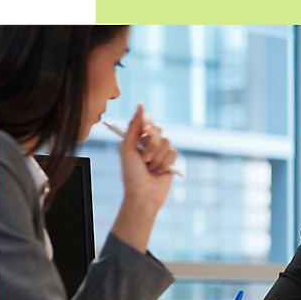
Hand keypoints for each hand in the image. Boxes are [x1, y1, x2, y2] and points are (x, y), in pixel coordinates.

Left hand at [110, 103, 177, 251]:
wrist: (144, 194)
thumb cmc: (131, 174)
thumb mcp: (127, 148)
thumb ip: (133, 126)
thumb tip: (140, 105)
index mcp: (135, 138)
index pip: (145, 120)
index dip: (146, 123)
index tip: (144, 131)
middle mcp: (148, 143)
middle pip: (157, 130)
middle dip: (151, 145)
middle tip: (144, 159)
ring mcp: (160, 152)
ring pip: (166, 141)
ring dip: (157, 157)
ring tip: (150, 168)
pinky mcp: (170, 160)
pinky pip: (173, 152)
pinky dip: (165, 163)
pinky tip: (159, 172)